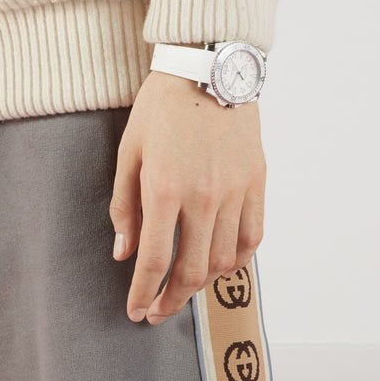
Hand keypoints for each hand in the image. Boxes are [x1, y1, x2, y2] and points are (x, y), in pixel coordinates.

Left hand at [109, 70, 265, 324]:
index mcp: (164, 189)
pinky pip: (253, 237)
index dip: (142, 295)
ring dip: (203, 285)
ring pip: (225, 261)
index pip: (154, 262)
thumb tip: (123, 254)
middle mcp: (204, 197)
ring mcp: (236, 191)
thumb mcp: (129, 152)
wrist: (206, 68)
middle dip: (170, 300)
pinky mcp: (256, 182)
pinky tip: (223, 264)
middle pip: (191, 271)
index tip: (135, 312)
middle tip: (157, 311)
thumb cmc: (161, 108)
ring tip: (186, 286)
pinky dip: (238, 260)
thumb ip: (124, 207)